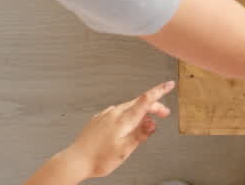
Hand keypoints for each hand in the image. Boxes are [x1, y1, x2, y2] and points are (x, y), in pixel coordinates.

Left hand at [58, 81, 174, 179]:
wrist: (75, 161)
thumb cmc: (98, 158)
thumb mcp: (125, 150)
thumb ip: (140, 134)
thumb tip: (153, 123)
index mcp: (123, 119)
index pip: (146, 100)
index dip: (159, 91)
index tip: (169, 84)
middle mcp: (114, 113)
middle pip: (139, 103)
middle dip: (154, 106)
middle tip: (164, 114)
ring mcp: (105, 115)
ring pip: (128, 108)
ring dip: (140, 112)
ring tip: (146, 123)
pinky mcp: (98, 120)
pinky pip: (117, 113)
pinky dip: (127, 115)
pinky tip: (126, 125)